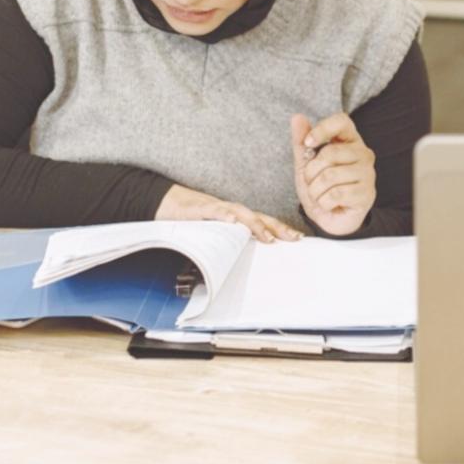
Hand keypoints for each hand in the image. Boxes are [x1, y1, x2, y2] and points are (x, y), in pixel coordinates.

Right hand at [155, 184, 300, 242]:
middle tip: (294, 238)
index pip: (261, 222)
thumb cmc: (190, 219)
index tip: (298, 238)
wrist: (166, 202)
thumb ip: (227, 242)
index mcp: (234, 218)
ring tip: (267, 236)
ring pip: (240, 213)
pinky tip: (232, 221)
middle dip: (277, 227)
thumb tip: (242, 261)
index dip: (279, 229)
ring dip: (255, 224)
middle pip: (257, 217)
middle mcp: (229, 211)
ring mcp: (215, 208)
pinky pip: (213, 211)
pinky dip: (223, 215)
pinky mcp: (198, 209)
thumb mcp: (211, 233)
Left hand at [290, 113, 376, 236]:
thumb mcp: (306, 164)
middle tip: (313, 182)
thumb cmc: (321, 187)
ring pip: (330, 176)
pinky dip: (323, 203)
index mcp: (349, 140)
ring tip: (320, 195)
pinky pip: (335, 195)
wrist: (330, 218)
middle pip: (329, 153)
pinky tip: (329, 204)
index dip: (322, 129)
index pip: (342, 121)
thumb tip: (297, 117)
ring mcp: (367, 173)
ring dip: (315, 191)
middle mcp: (363, 153)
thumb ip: (301, 141)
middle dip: (311, 172)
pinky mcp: (366, 194)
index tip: (308, 144)